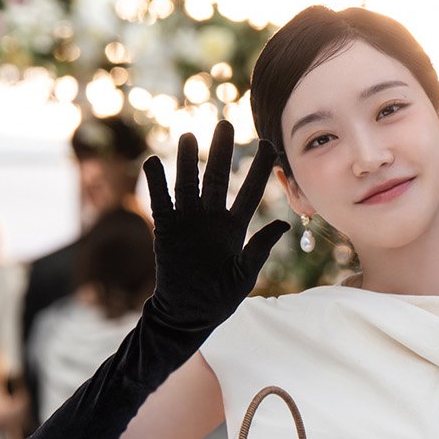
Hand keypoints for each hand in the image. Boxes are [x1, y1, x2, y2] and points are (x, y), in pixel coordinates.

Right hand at [142, 119, 287, 336]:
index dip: (258, 170)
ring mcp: (188, 221)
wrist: (188, 313)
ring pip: (189, 184)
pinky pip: (161, 201)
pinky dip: (157, 182)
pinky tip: (154, 162)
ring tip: (190, 136)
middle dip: (221, 153)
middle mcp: (211, 219)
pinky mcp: (166, 229)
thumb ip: (260, 248)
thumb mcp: (244, 274)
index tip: (268, 145)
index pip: (249, 192)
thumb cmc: (220, 298)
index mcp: (234, 228)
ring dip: (189, 161)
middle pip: (217, 179)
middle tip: (224, 125)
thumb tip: (284, 225)